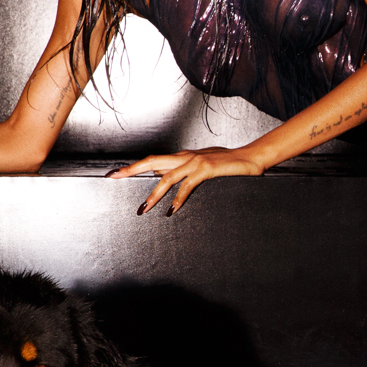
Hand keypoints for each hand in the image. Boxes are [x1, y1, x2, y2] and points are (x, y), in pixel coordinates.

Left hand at [109, 147, 265, 214]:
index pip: (153, 160)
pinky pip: (187, 186)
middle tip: (114, 178)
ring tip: (144, 209)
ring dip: (153, 194)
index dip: (134, 166)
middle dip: (131, 170)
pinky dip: (178, 199)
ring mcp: (195, 162)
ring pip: (166, 177)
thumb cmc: (230, 164)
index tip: (116, 173)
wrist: (251, 157)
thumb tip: (163, 176)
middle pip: (152, 162)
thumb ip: (183, 170)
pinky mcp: (206, 169)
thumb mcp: (202, 165)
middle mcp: (186, 156)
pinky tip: (171, 210)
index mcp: (183, 156)